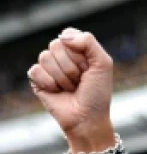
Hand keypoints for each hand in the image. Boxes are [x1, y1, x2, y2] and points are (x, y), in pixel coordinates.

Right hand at [28, 29, 115, 151]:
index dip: (79, 52)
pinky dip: (49, 83)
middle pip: (56, 45)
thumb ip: (89, 41)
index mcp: (77, 49)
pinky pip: (35, 70)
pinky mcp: (37, 78)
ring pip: (45, 57)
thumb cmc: (97, 94)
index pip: (68, 35)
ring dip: (62, 77)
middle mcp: (61, 55)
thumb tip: (62, 37)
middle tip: (80, 81)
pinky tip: (57, 92)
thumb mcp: (103, 64)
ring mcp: (48, 67)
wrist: (87, 119)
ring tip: (71, 88)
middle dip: (72, 67)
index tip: (88, 67)